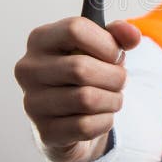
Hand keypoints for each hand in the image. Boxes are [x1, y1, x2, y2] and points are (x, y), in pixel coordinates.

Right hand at [14, 17, 140, 161]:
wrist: (69, 117)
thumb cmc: (85, 73)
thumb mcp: (101, 48)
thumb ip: (118, 35)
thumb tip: (133, 35)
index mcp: (40, 39)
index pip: (75, 30)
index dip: (106, 43)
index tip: (116, 54)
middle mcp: (28, 69)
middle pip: (81, 68)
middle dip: (114, 76)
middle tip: (120, 80)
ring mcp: (32, 102)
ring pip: (86, 99)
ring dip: (113, 100)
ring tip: (113, 98)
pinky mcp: (45, 131)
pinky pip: (86, 126)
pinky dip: (104, 121)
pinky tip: (101, 116)